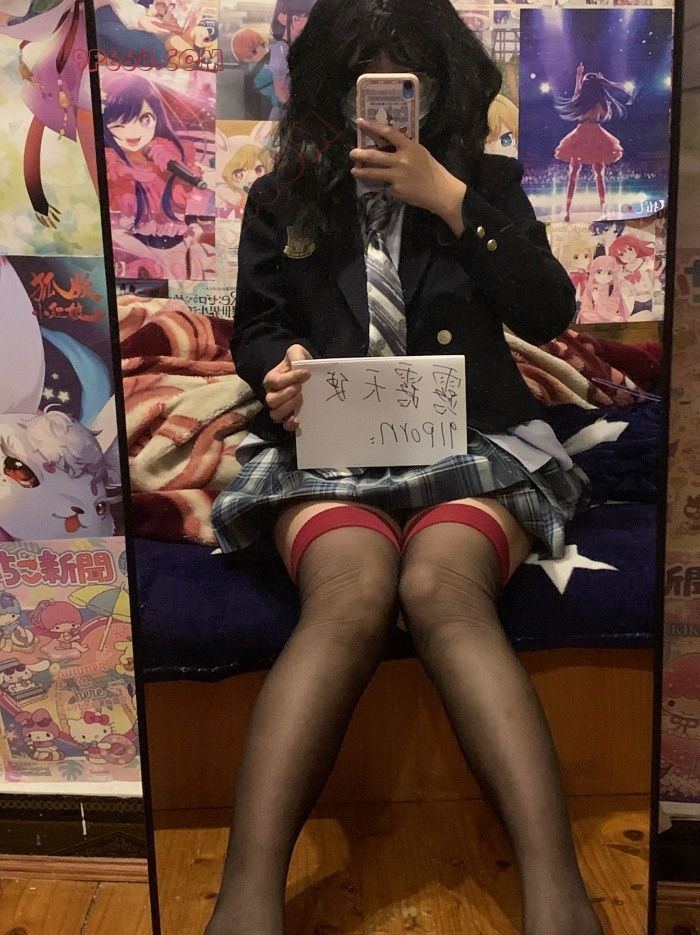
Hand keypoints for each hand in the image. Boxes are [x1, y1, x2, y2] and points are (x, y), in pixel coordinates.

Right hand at [262, 343, 311, 431]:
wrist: (307, 377)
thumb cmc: (298, 365)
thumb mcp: (296, 353)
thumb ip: (296, 354)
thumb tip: (299, 363)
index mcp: (272, 379)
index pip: (276, 381)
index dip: (291, 378)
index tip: (307, 373)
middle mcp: (272, 395)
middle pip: (272, 400)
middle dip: (287, 394)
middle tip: (301, 388)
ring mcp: (279, 408)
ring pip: (275, 414)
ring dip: (289, 408)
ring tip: (301, 400)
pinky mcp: (288, 418)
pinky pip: (284, 426)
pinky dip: (290, 424)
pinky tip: (298, 419)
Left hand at [349, 119, 466, 227]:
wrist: (440, 192)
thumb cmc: (431, 170)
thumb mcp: (420, 153)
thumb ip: (404, 149)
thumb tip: (387, 146)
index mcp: (409, 147)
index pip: (387, 132)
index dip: (372, 126)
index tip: (360, 122)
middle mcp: (401, 160)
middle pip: (375, 155)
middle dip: (360, 154)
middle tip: (352, 153)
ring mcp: (397, 176)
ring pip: (373, 173)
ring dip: (361, 172)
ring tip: (354, 171)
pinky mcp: (396, 190)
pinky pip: (385, 186)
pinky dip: (385, 186)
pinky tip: (389, 187)